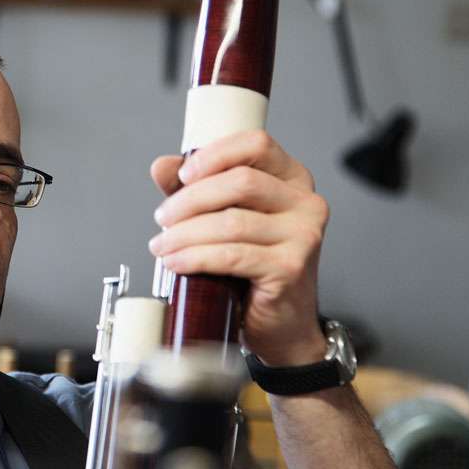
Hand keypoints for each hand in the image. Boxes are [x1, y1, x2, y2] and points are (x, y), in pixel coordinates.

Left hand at [148, 130, 329, 366]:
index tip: (183, 174)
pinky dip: (196, 257)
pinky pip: (232, 255)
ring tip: (162, 245)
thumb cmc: (253, 269)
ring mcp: (304, 235)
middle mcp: (306, 202)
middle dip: (190, 200)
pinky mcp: (291, 267)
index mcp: (292, 180)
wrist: (280, 324)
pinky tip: (176, 262)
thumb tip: (162, 166)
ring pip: (232, 221)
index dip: (215, 154)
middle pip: (240, 182)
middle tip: (163, 218)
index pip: (257, 144)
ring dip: (185, 233)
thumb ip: (195, 188)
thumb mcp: (222, 219)